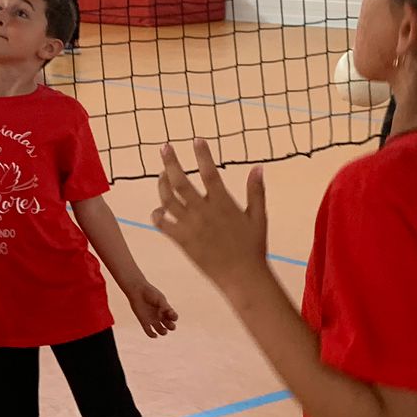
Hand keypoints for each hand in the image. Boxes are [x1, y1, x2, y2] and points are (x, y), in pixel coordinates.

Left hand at [124, 280, 178, 337]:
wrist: (137, 291)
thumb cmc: (149, 293)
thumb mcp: (160, 299)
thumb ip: (165, 306)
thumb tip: (168, 313)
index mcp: (166, 309)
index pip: (174, 317)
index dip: (174, 317)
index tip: (170, 312)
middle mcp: (160, 316)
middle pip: (169, 326)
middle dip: (171, 327)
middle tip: (168, 323)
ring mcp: (152, 319)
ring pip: (161, 330)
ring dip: (163, 332)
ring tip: (163, 330)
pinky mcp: (144, 322)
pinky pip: (149, 332)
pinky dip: (152, 335)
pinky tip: (154, 335)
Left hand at [152, 142, 269, 292]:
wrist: (242, 277)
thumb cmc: (253, 247)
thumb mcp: (258, 217)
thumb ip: (256, 191)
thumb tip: (258, 167)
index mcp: (223, 203)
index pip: (209, 172)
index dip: (202, 154)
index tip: (196, 139)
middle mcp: (204, 212)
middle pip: (180, 182)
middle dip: (170, 162)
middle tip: (164, 147)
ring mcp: (190, 226)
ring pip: (168, 200)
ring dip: (161, 184)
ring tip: (161, 175)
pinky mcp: (182, 240)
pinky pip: (163, 224)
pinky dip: (157, 214)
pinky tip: (159, 209)